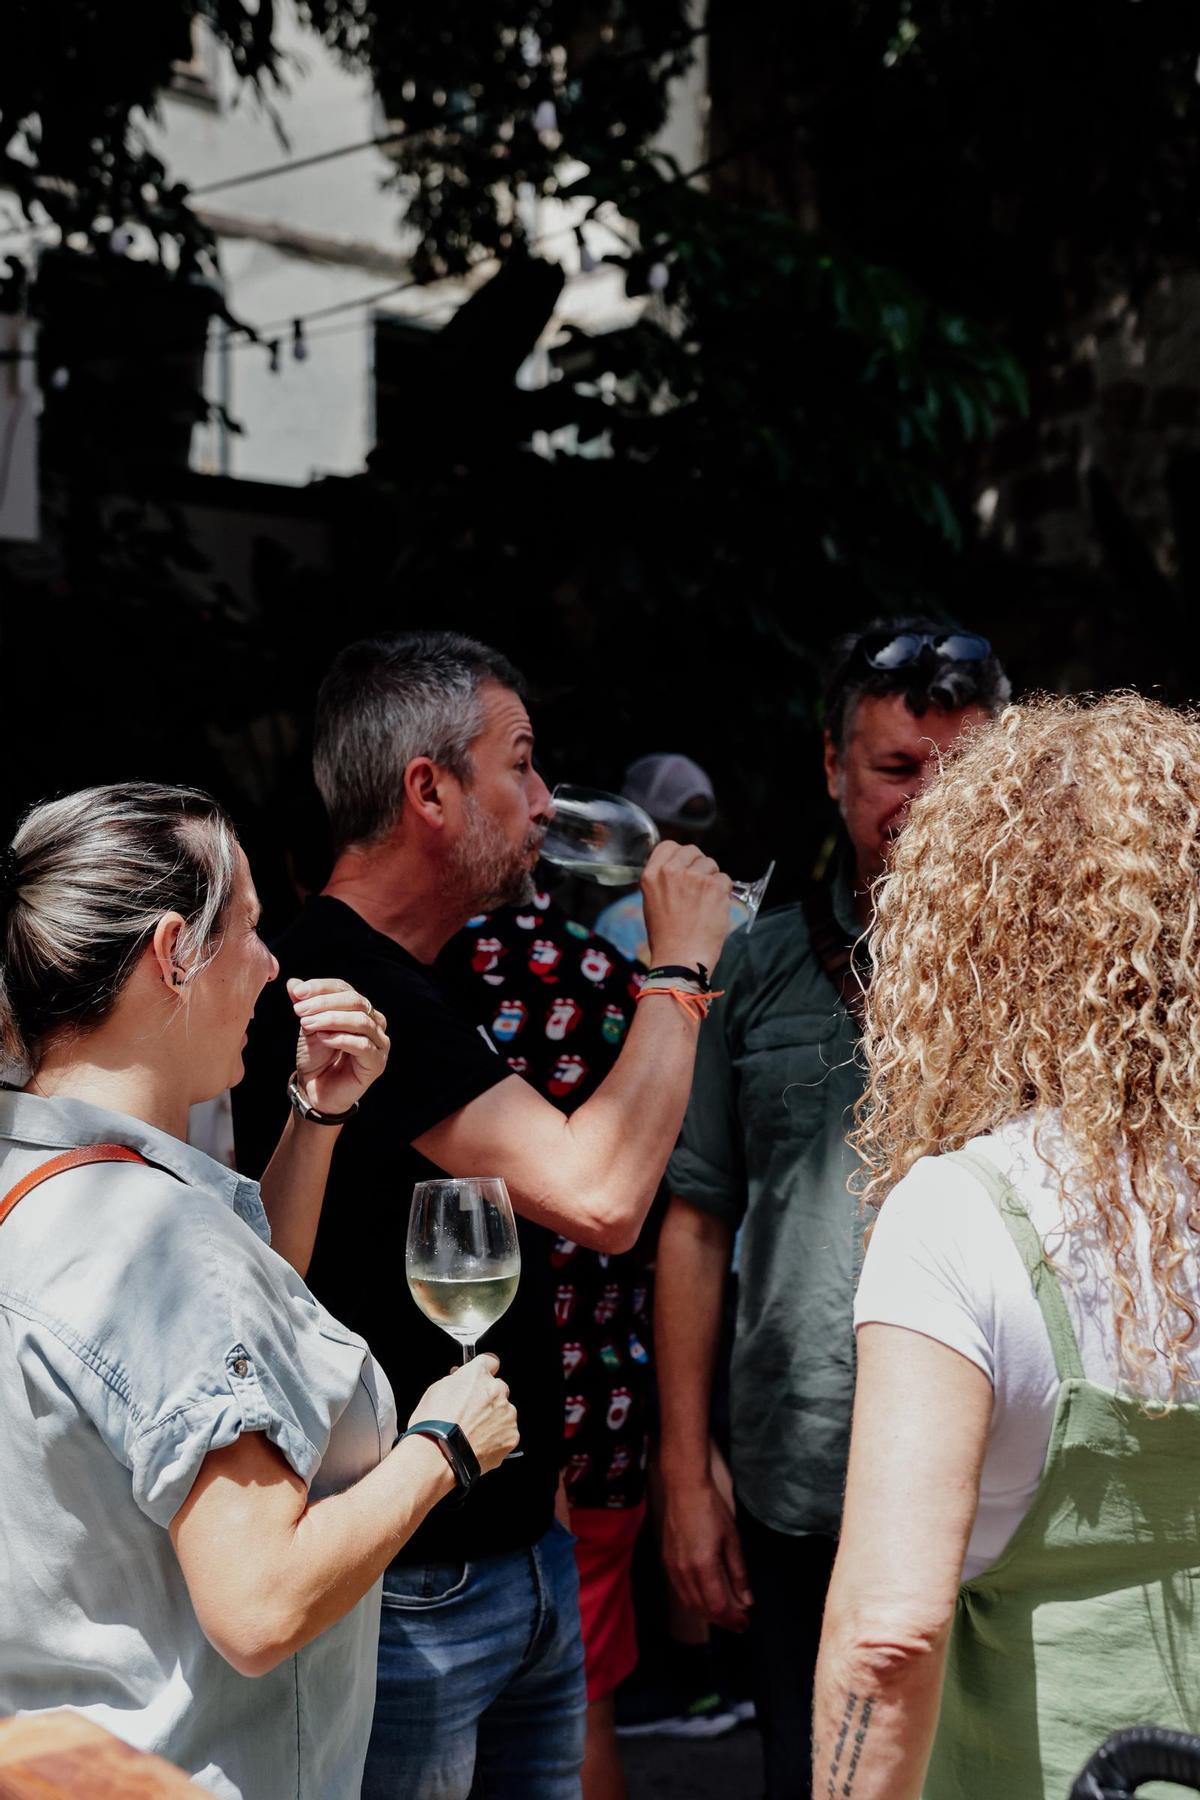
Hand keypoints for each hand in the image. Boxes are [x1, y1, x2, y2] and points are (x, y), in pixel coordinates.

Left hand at [289, 978, 389, 1115]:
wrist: (315, 1091)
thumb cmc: (316, 1057)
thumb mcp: (307, 1026)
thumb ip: (304, 1005)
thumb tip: (293, 982)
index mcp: (360, 1009)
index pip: (344, 988)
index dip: (321, 988)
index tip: (296, 993)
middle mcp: (375, 1022)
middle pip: (356, 1001)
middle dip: (324, 1003)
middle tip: (299, 1010)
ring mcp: (379, 1043)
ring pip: (360, 1021)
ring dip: (331, 1019)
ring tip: (307, 1024)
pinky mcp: (376, 1063)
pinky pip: (362, 1045)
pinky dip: (340, 1038)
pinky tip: (322, 1038)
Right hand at [410, 1353, 518, 1474]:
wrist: (438, 1456)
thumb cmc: (433, 1424)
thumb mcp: (436, 1390)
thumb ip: (456, 1380)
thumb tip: (461, 1379)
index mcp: (478, 1374)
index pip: (490, 1361)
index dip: (484, 1371)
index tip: (481, 1379)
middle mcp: (496, 1390)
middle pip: (498, 1388)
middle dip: (488, 1398)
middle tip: (471, 1413)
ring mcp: (507, 1413)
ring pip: (504, 1412)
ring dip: (493, 1419)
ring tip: (473, 1433)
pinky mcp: (511, 1435)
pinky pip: (507, 1433)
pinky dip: (497, 1438)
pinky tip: (479, 1444)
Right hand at [641, 841, 732, 974]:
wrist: (680, 958)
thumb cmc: (666, 938)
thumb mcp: (651, 903)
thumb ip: (663, 881)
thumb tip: (680, 869)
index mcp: (651, 875)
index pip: (668, 845)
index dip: (680, 854)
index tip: (685, 865)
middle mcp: (671, 871)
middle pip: (692, 850)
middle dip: (698, 865)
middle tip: (698, 886)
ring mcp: (695, 877)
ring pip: (710, 864)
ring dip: (712, 878)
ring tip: (705, 901)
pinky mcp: (715, 886)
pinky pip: (725, 879)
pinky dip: (723, 892)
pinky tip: (714, 908)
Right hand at [662, 1472, 752, 1631]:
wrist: (684, 1489)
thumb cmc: (710, 1509)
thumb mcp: (732, 1540)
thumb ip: (739, 1573)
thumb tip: (746, 1600)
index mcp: (703, 1565)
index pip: (718, 1606)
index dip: (733, 1620)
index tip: (745, 1623)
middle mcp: (684, 1571)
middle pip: (703, 1610)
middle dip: (723, 1620)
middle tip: (738, 1620)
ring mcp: (673, 1567)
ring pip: (690, 1604)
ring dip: (708, 1613)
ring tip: (725, 1612)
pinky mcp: (667, 1562)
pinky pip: (681, 1592)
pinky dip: (695, 1601)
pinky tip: (706, 1597)